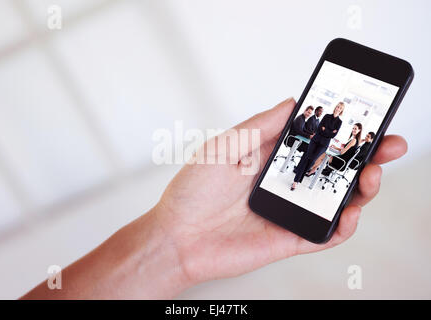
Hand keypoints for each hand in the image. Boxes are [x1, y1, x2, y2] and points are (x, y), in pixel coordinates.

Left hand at [153, 98, 407, 285]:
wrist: (177, 237)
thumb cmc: (193, 191)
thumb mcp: (225, 147)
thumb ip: (261, 127)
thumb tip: (293, 103)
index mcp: (271, 157)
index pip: (314, 140)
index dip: (340, 129)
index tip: (365, 116)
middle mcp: (285, 182)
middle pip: (334, 167)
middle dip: (365, 155)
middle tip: (389, 143)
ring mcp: (290, 210)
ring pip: (337, 198)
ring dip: (362, 187)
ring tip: (371, 173)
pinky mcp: (290, 238)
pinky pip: (326, 233)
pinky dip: (344, 224)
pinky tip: (349, 210)